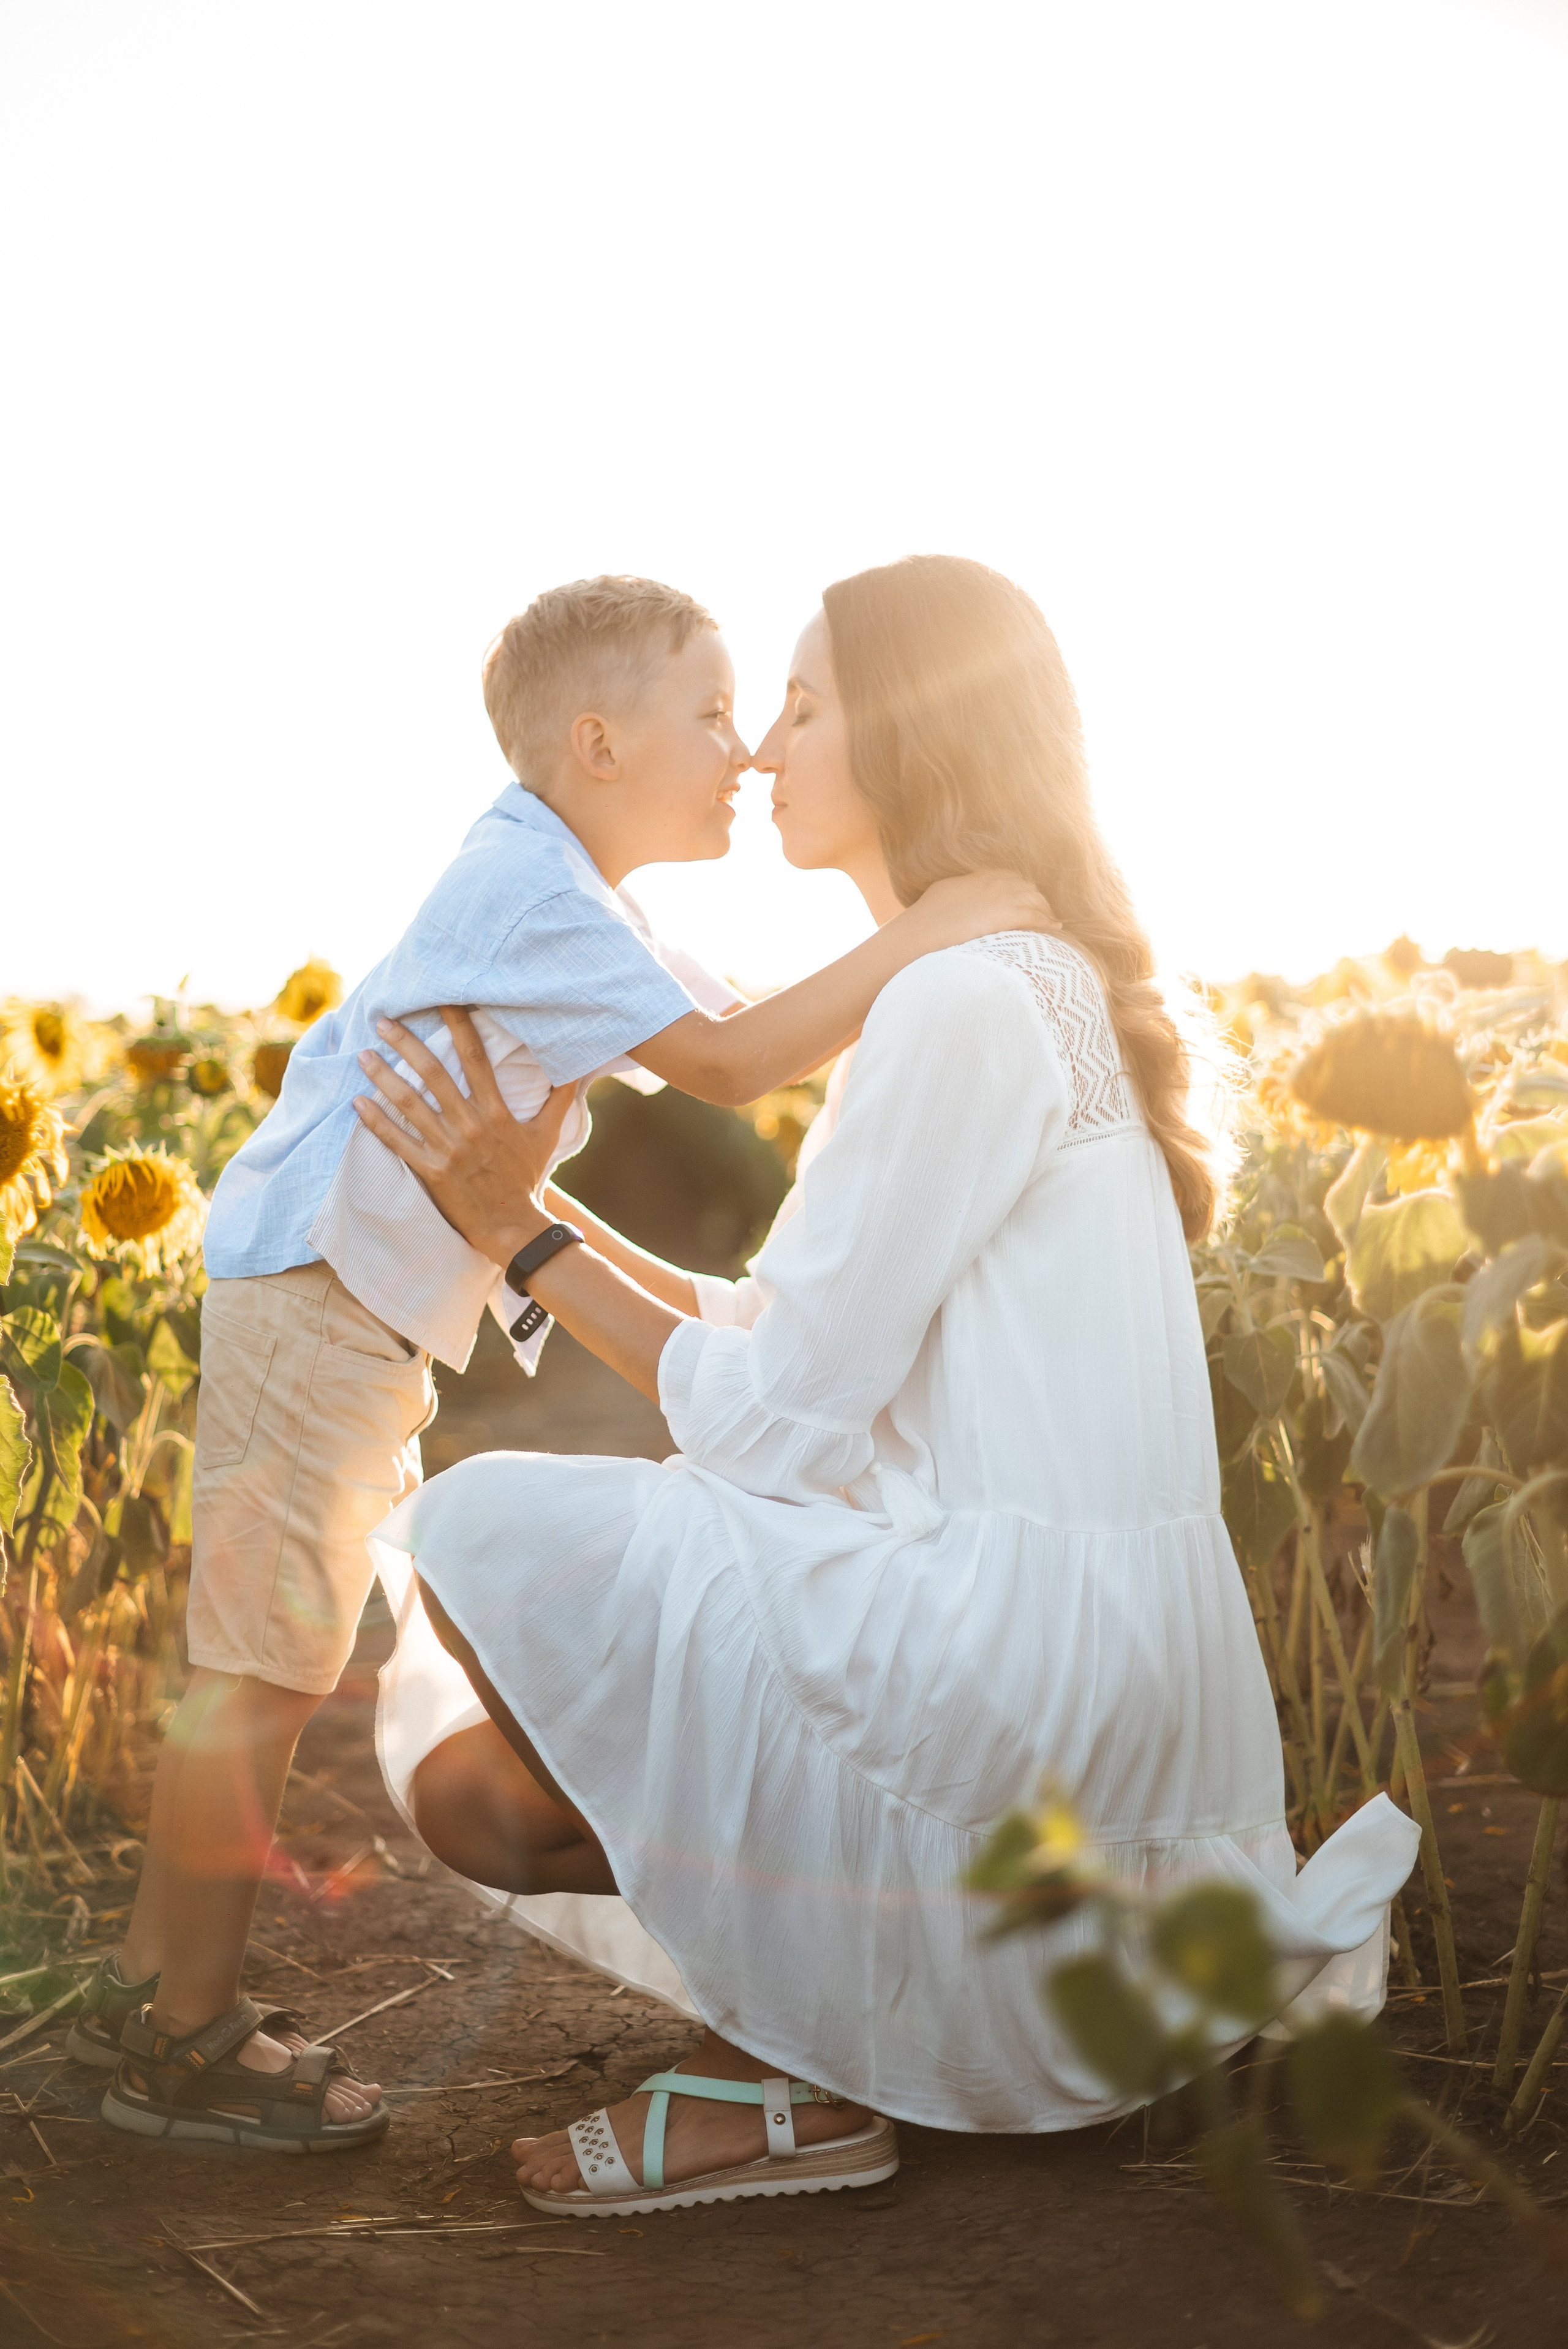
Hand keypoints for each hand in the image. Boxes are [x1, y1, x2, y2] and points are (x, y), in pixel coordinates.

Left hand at [352, 1008, 577, 1268]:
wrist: (513, 1227)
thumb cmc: (527, 1178)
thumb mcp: (547, 1135)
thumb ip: (560, 1098)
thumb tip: (580, 1066)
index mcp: (496, 1112)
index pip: (476, 1058)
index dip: (458, 1025)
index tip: (441, 1000)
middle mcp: (470, 1125)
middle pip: (434, 1074)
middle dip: (406, 1044)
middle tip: (382, 1020)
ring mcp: (448, 1149)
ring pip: (410, 1104)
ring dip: (384, 1077)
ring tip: (363, 1056)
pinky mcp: (431, 1172)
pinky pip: (398, 1142)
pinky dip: (376, 1122)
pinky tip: (358, 1103)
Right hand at [905, 869, 1061, 946]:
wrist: (921, 933)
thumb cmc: (924, 922)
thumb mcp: (942, 896)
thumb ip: (956, 894)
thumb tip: (956, 901)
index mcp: (978, 877)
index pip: (1009, 878)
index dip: (1021, 891)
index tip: (1025, 901)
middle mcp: (993, 883)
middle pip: (1026, 888)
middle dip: (1036, 901)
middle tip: (1043, 915)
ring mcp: (1002, 897)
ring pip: (1035, 900)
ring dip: (1044, 912)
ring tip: (1051, 923)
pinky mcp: (1008, 914)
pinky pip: (1036, 916)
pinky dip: (1047, 922)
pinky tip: (1055, 929)